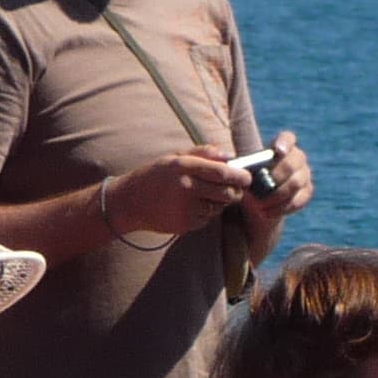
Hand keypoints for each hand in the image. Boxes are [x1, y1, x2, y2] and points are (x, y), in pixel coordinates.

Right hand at [100, 149, 247, 239]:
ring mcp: (185, 208)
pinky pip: (207, 218)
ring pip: (219, 207)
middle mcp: (186, 187)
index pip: (222, 172)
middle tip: (236, 189)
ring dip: (219, 202)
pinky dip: (206, 213)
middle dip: (236, 192)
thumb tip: (230, 156)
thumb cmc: (155, 176)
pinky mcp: (185, 224)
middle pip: (227, 193)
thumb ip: (203, 153)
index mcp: (184, 166)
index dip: (240, 176)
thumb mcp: (174, 157)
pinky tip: (191, 206)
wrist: (129, 202)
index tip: (247, 177)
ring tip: (205, 195)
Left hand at [247, 131, 314, 219]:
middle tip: (260, 191)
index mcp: (281, 146)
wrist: (257, 204)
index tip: (278, 151)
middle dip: (275, 178)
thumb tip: (233, 165)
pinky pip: (300, 199)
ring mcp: (305, 174)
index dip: (285, 143)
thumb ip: (242, 167)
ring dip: (276, 196)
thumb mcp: (243, 174)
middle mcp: (297, 158)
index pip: (288, 138)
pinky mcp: (307, 191)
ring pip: (296, 183)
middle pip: (292, 164)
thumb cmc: (248, 183)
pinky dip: (283, 208)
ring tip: (260, 206)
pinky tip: (269, 213)